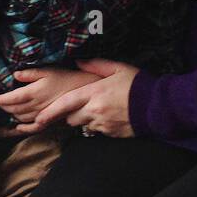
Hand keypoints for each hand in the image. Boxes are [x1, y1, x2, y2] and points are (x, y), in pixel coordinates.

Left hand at [0, 67, 100, 136]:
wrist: (83, 89)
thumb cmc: (65, 77)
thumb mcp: (48, 70)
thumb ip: (30, 73)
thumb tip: (15, 75)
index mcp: (34, 91)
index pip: (12, 98)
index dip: (2, 99)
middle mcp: (36, 105)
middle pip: (14, 109)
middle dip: (5, 107)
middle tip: (1, 103)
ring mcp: (42, 114)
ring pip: (22, 118)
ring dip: (12, 114)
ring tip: (8, 110)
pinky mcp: (50, 120)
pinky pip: (34, 128)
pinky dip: (24, 129)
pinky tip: (18, 127)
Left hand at [23, 58, 138, 138]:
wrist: (158, 106)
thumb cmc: (137, 84)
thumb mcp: (117, 68)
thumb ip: (95, 65)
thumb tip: (78, 63)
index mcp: (94, 93)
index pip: (65, 104)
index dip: (50, 113)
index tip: (38, 119)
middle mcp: (95, 111)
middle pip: (70, 117)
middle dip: (69, 113)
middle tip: (79, 103)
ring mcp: (103, 124)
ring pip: (82, 125)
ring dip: (84, 118)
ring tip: (98, 107)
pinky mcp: (111, 133)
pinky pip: (97, 130)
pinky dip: (97, 124)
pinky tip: (109, 115)